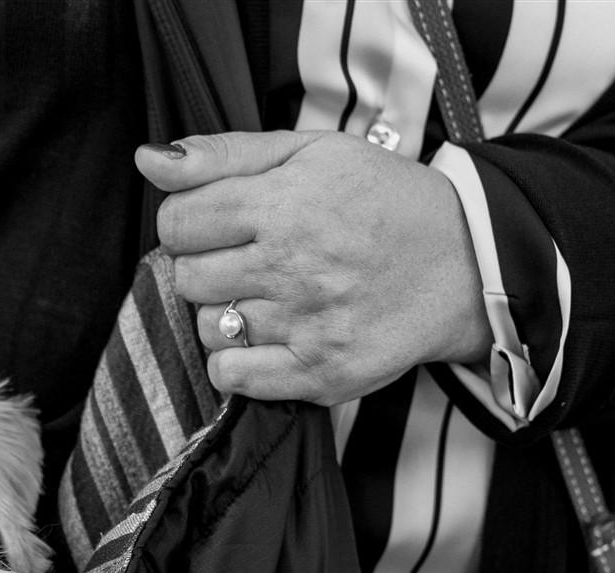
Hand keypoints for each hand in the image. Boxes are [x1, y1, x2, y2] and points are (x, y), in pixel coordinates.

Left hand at [136, 131, 492, 404]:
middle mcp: (293, 264)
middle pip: (187, 277)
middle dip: (207, 268)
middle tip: (251, 262)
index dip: (189, 224)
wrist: (465, 262)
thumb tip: (149, 161)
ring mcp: (306, 323)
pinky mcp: (319, 372)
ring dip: (226, 315)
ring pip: (208, 327)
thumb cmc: (380, 202)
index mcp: (285, 203)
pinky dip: (236, 363)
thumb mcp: (310, 153)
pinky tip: (267, 339)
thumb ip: (225, 155)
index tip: (220, 226)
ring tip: (271, 298)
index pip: (178, 222)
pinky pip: (232, 376)